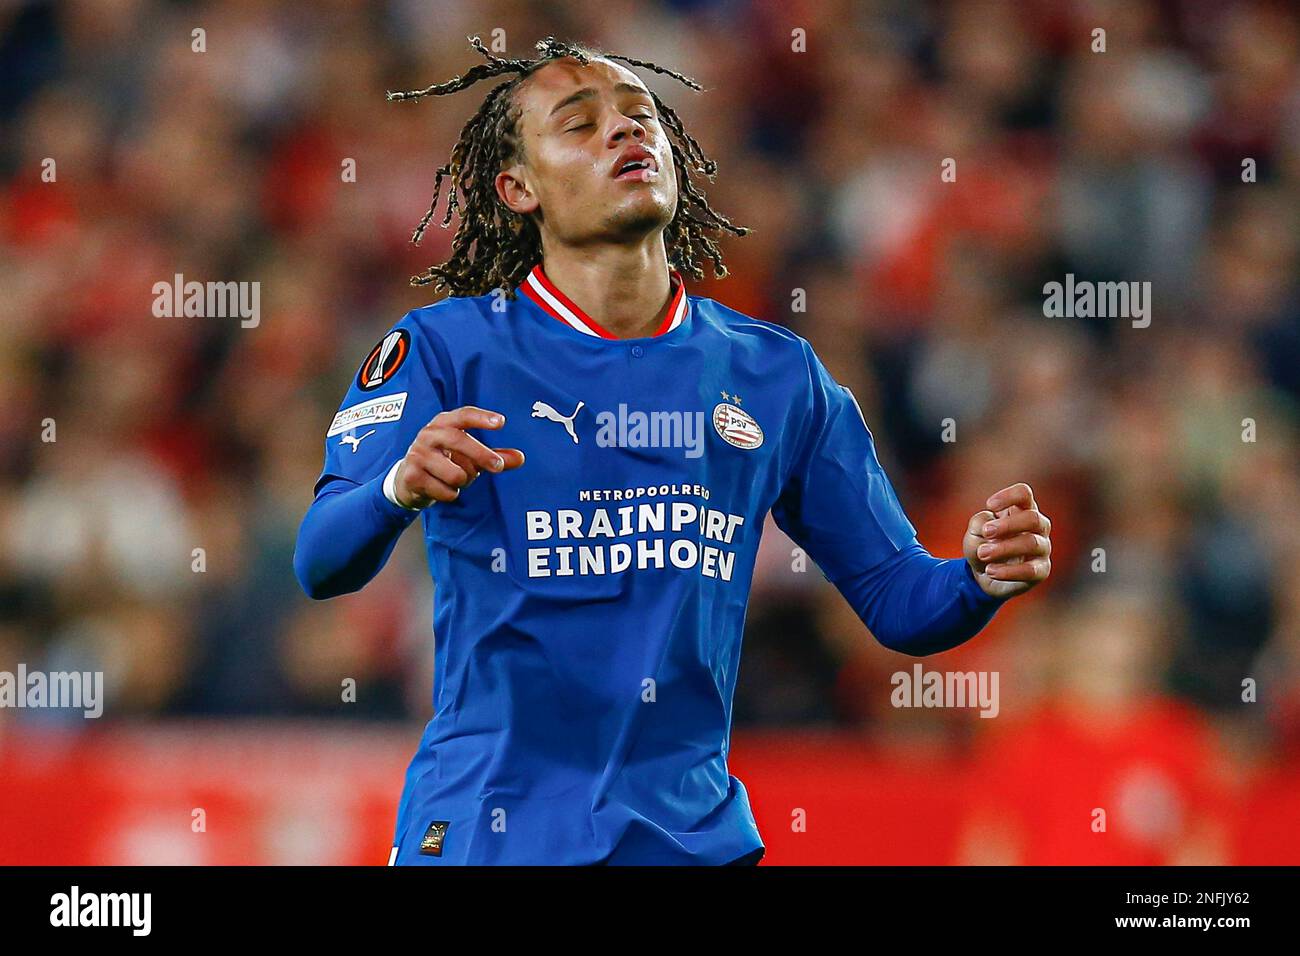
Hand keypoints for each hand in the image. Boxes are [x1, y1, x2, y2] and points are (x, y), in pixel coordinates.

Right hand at [394, 406, 524, 507]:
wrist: (408, 480)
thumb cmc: (443, 462)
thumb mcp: (469, 456)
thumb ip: (494, 456)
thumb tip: (520, 458)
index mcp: (443, 423)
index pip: (463, 415)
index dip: (481, 418)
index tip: (501, 422)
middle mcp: (428, 434)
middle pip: (458, 440)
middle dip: (482, 455)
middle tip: (498, 466)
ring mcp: (418, 454)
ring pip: (455, 473)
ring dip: (463, 481)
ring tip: (456, 479)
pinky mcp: (412, 475)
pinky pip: (445, 491)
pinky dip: (450, 494)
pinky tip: (441, 488)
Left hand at [963, 482, 1051, 598]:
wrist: (984, 575)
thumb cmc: (983, 545)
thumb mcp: (975, 532)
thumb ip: (979, 523)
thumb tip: (989, 524)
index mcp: (1021, 509)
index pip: (1024, 494)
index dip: (1009, 496)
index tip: (989, 505)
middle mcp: (1037, 526)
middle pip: (1033, 518)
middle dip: (1007, 525)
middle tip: (986, 532)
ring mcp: (1042, 548)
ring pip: (1032, 543)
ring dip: (1004, 548)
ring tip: (982, 553)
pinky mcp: (1041, 570)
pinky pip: (1031, 570)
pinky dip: (1008, 571)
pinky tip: (990, 570)